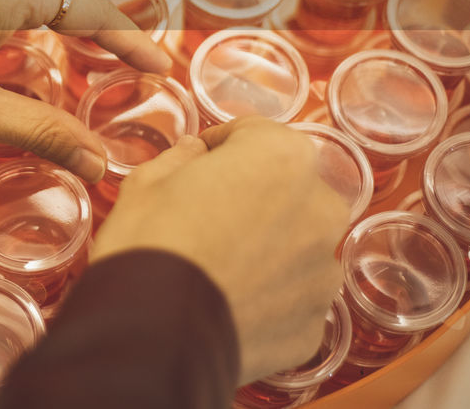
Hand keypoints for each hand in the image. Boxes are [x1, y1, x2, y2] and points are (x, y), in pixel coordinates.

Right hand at [90, 116, 348, 382]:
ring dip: (268, 245)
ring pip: (296, 243)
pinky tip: (228, 302)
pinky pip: (292, 295)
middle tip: (207, 215)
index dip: (219, 147)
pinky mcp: (316, 321)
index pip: (254, 134)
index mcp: (281, 157)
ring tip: (219, 265)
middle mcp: (319, 206)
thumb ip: (180, 157)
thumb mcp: (146, 182)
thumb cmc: (148, 243)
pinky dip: (268, 295)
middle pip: (287, 188)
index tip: (196, 164)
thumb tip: (193, 153)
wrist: (153, 335)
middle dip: (254, 195)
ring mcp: (323, 269)